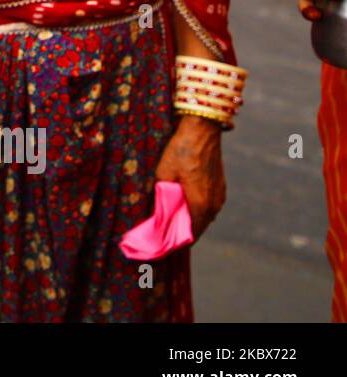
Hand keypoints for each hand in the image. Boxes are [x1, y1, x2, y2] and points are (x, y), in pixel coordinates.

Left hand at [154, 114, 225, 237]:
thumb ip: (161, 196)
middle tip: (164, 237)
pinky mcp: (220, 187)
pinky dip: (197, 211)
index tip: (162, 246)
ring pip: (204, 217)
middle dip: (182, 234)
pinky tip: (184, 208)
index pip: (190, 234)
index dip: (176, 242)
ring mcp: (219, 196)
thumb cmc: (180, 151)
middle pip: (198, 228)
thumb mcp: (163, 174)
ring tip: (171, 224)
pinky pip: (208, 207)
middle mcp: (214, 204)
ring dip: (190, 222)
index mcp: (200, 204)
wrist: (202, 130)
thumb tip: (155, 214)